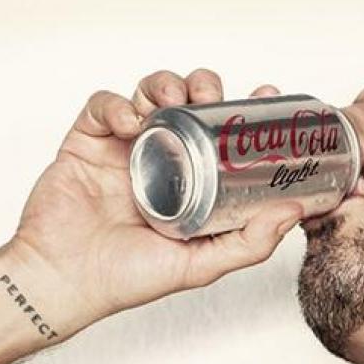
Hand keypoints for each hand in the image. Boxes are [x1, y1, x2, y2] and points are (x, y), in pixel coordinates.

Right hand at [10, 69, 307, 337]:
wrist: (69, 279)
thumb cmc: (131, 279)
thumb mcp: (203, 265)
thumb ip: (250, 244)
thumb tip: (294, 212)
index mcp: (194, 184)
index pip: (224, 137)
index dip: (245, 112)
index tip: (267, 98)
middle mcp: (163, 162)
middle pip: (190, 105)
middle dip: (204, 87)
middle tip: (213, 95)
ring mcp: (126, 149)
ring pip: (150, 94)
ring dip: (165, 84)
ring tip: (175, 97)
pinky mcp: (89, 141)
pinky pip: (103, 106)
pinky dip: (117, 104)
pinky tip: (131, 122)